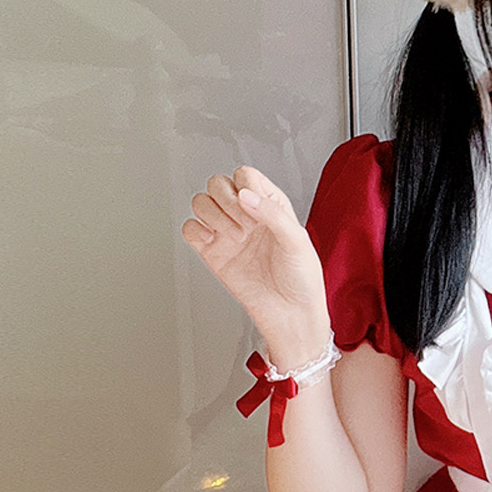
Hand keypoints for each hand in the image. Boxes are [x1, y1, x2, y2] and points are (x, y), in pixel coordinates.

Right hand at [182, 166, 329, 362]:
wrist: (290, 315)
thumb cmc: (302, 281)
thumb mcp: (297, 241)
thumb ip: (273, 213)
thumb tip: (245, 195)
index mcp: (271, 206)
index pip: (245, 175)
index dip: (245, 186)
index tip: (255, 208)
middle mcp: (248, 216)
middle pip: (218, 184)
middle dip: (227, 200)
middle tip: (245, 224)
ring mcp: (228, 233)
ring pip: (201, 202)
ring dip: (213, 215)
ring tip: (235, 237)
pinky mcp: (213, 253)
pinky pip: (190, 229)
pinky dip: (196, 231)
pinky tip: (215, 243)